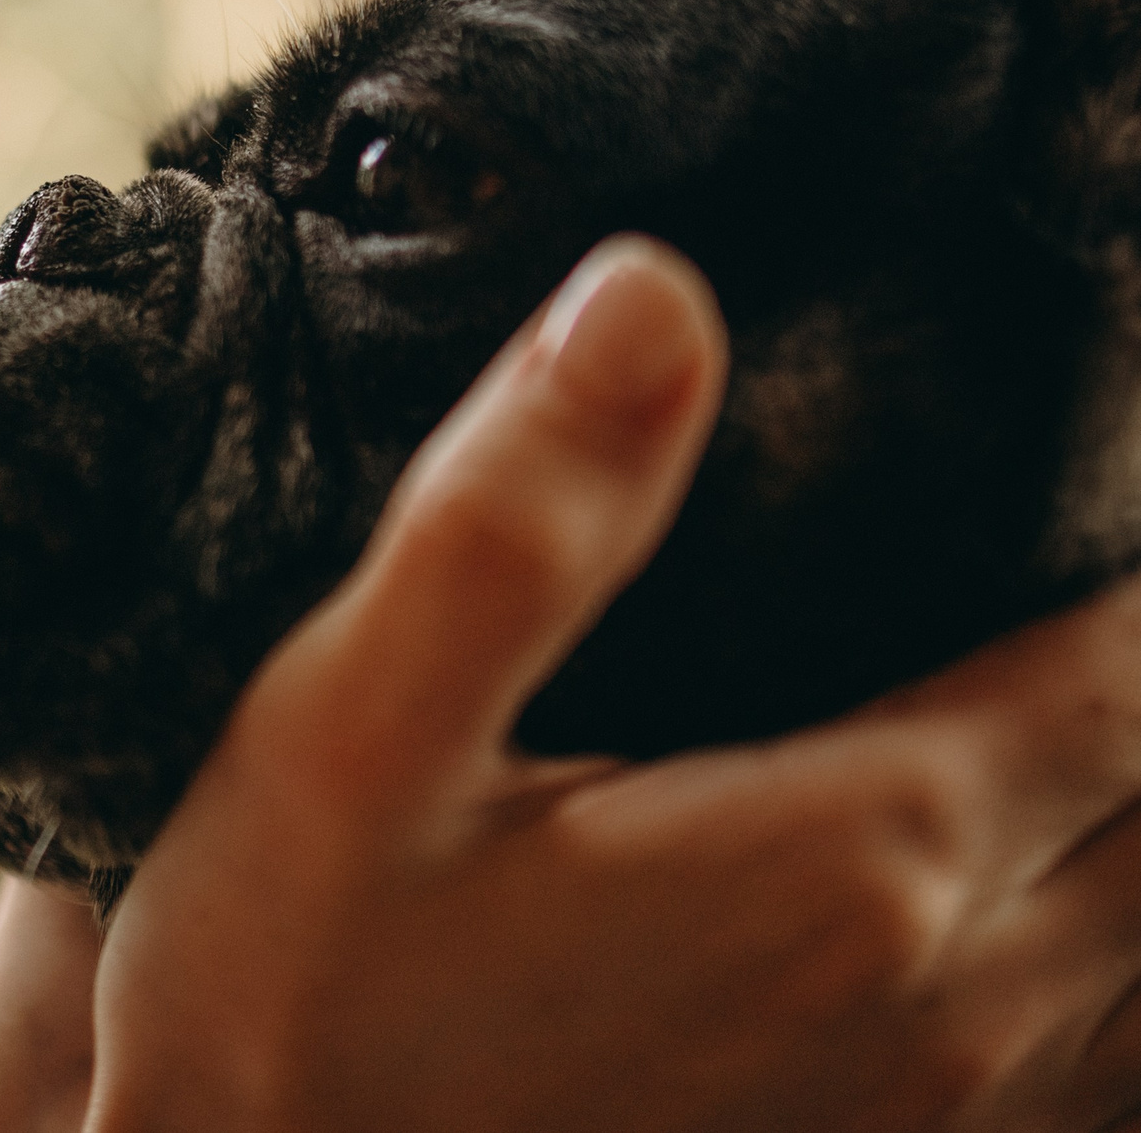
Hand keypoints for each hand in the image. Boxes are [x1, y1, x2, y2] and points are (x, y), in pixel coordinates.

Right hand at [0, 236, 1140, 1131]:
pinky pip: (1089, 1084)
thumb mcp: (352, 735)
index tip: (1094, 450)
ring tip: (1072, 703)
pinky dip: (1103, 973)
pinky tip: (1041, 918)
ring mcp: (927, 1127)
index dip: (1138, 557)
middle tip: (1073, 556)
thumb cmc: (284, 1005)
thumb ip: (516, 518)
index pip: (1126, 670)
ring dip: (1135, 817)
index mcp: (853, 856)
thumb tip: (653, 291)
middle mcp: (946, 1006)